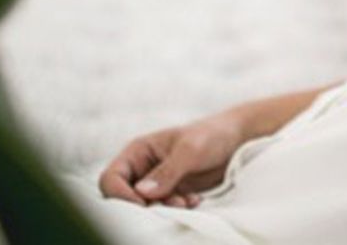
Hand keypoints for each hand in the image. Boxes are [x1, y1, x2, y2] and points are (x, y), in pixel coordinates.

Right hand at [98, 109, 245, 208]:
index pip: (110, 179)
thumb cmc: (212, 135)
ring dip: (163, 209)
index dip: (120, 196)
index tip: (143, 204)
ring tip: (186, 200)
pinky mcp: (169, 194)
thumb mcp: (190, 150)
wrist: (236, 140)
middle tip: (171, 203)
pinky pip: (161, 211)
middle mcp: (141, 168)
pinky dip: (175, 210)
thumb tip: (142, 193)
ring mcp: (155, 183)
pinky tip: (193, 200)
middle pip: (122, 198)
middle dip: (144, 206)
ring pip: (143, 208)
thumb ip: (167, 171)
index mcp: (138, 151)